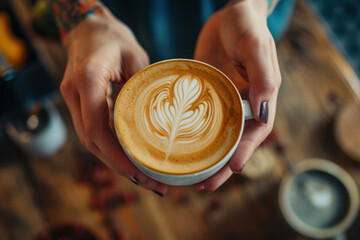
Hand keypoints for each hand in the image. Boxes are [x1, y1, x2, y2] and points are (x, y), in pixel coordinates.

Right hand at [60, 9, 166, 194]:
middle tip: (150, 182)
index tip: (140, 172)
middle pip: (92, 141)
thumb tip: (160, 122)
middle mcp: (74, 93)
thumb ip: (143, 87)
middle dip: (119, 166)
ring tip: (144, 178)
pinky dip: (110, 150)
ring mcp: (73, 100)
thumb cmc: (114, 38)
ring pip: (90, 141)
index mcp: (88, 78)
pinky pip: (93, 132)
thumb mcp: (136, 56)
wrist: (88, 28)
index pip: (97, 127)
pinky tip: (130, 160)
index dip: (116, 155)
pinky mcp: (79, 105)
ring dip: (115, 162)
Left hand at [193, 0, 280, 191]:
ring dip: (205, 158)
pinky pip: (198, 120)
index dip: (245, 151)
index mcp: (260, 97)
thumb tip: (263, 112)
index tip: (233, 168)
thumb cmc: (246, 25)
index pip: (256, 131)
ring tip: (190, 179)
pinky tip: (177, 148)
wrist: (228, 13)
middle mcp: (242, 104)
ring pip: (215, 137)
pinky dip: (191, 137)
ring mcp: (223, 101)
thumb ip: (263, 76)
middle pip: (234, 142)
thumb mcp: (255, 45)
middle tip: (205, 187)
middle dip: (222, 166)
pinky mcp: (206, 95)